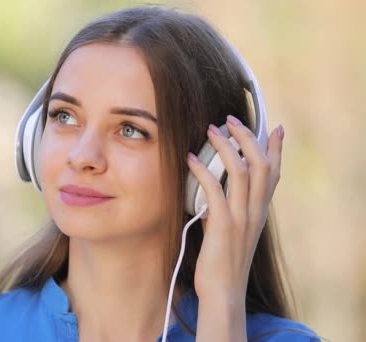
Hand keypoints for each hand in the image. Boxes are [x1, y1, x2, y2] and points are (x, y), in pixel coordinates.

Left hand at [187, 115, 283, 299]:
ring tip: (211, 130)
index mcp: (259, 212)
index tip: (275, 128)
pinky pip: (215, 190)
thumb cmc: (222, 264)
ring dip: (226, 146)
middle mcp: (255, 212)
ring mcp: (241, 218)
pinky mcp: (224, 226)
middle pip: (261, 165)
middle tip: (231, 120)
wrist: (223, 292)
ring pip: (242, 172)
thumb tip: (212, 191)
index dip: (275, 149)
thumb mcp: (230, 231)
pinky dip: (202, 171)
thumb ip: (225, 210)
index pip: (274, 174)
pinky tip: (189, 159)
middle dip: (248, 137)